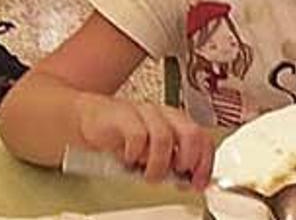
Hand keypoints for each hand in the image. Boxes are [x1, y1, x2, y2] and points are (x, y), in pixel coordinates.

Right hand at [75, 94, 214, 190]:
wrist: (91, 119)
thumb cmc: (124, 136)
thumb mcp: (153, 151)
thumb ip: (171, 162)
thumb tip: (187, 181)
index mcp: (178, 121)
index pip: (204, 139)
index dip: (205, 163)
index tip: (198, 183)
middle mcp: (165, 115)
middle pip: (191, 134)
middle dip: (187, 160)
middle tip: (175, 175)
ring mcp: (145, 113)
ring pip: (164, 137)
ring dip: (159, 164)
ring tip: (149, 174)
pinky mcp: (123, 116)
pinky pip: (137, 136)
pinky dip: (135, 153)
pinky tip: (129, 159)